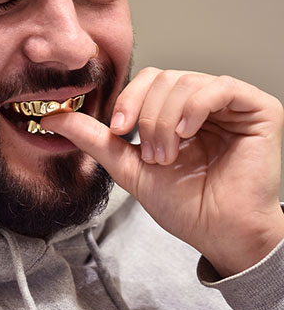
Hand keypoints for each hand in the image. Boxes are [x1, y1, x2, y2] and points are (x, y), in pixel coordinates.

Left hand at [42, 68, 283, 276]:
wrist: (218, 231)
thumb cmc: (181, 202)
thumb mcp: (129, 166)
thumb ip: (94, 139)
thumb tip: (53, 117)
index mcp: (176, 112)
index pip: (148, 80)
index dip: (129, 99)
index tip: (119, 130)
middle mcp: (201, 103)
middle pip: (164, 78)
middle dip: (148, 117)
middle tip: (152, 155)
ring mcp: (229, 104)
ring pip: (185, 82)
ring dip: (167, 120)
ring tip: (170, 155)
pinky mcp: (256, 109)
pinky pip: (219, 87)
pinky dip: (195, 107)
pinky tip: (188, 132)